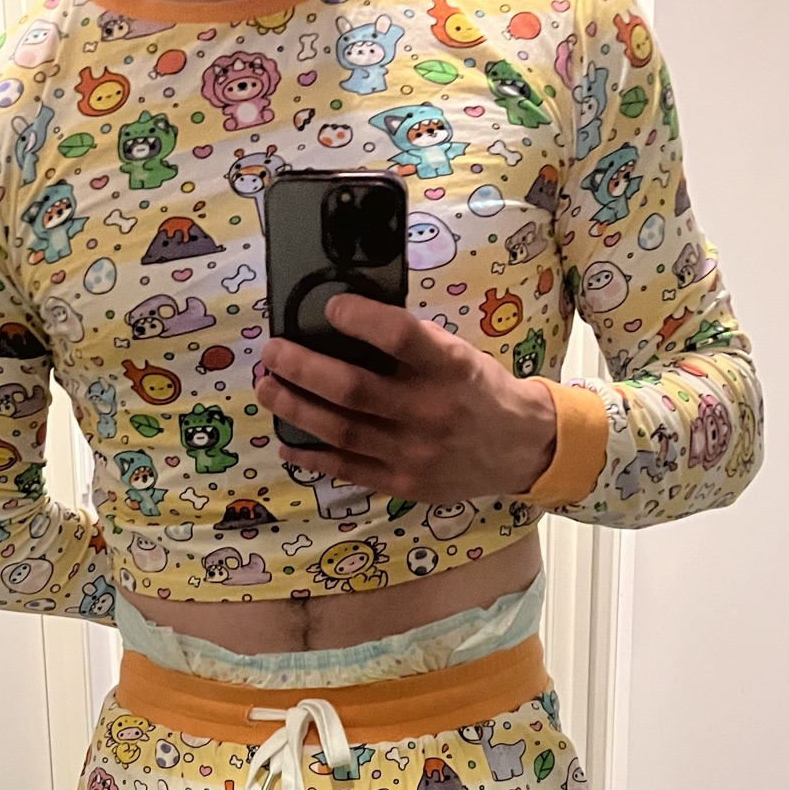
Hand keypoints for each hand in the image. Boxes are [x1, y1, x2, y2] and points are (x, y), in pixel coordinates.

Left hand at [258, 293, 557, 502]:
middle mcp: (431, 411)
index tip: (331, 306)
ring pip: (341, 429)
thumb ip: (412, 345)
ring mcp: (415, 453)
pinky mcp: (404, 483)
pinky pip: (347, 469)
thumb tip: (343, 324)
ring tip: (267, 388)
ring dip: (295, 407)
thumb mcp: (459, 355)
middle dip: (302, 368)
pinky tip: (286, 441)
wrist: (521, 448)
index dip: (360, 318)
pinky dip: (312, 455)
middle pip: (353, 388)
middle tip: (273, 352)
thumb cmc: (480, 391)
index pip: (400, 336)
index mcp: (451, 368)